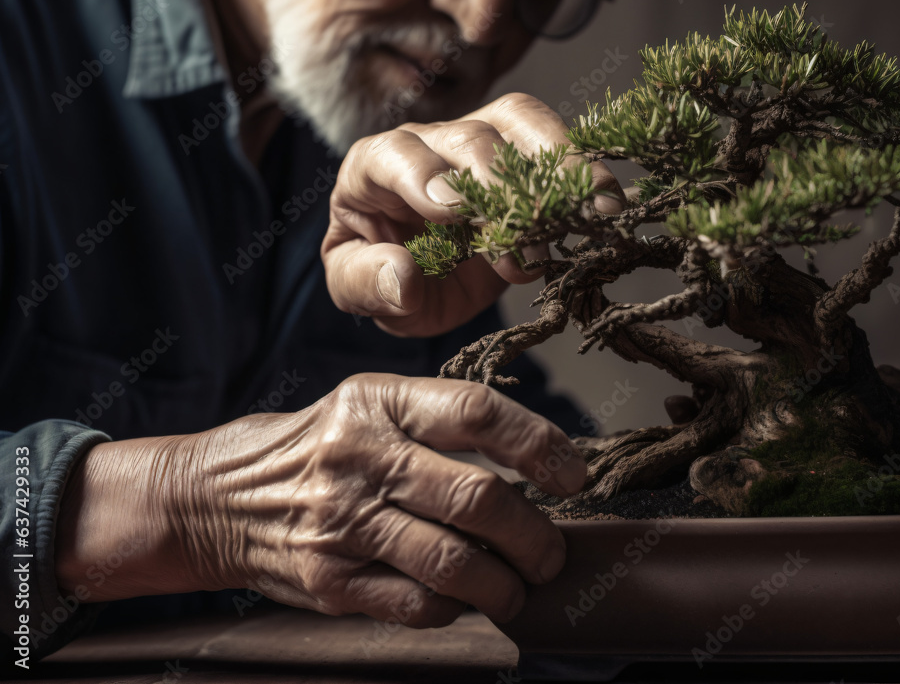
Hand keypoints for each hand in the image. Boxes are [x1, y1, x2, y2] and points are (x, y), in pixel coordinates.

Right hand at [57, 374, 587, 627]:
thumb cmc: (317, 447)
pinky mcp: (328, 579)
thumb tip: (535, 462)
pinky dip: (455, 609)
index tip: (574, 475)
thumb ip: (438, 422)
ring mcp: (341, 521)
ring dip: (504, 585)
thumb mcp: (368, 405)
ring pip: (453, 563)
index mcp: (378, 400)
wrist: (215, 496)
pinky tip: (464, 602)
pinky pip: (415, 603)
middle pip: (477, 497)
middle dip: (534, 535)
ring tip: (520, 588)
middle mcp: (360, 456)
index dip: (540, 445)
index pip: (477, 412)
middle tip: (551, 554)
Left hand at [320, 92, 622, 336]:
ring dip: (559, 164)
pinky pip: (555, 143)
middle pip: (466, 136)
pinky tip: (608, 204)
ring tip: (592, 210)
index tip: (452, 210)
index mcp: (373, 169)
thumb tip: (402, 276)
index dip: (422, 176)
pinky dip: (585, 172)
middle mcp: (427, 143)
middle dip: (501, 181)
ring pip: (518, 123)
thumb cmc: (382, 276)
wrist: (422, 278)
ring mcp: (478, 142)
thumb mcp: (356, 291)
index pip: (392, 155)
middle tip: (529, 231)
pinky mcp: (522, 153)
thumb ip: (367, 283)